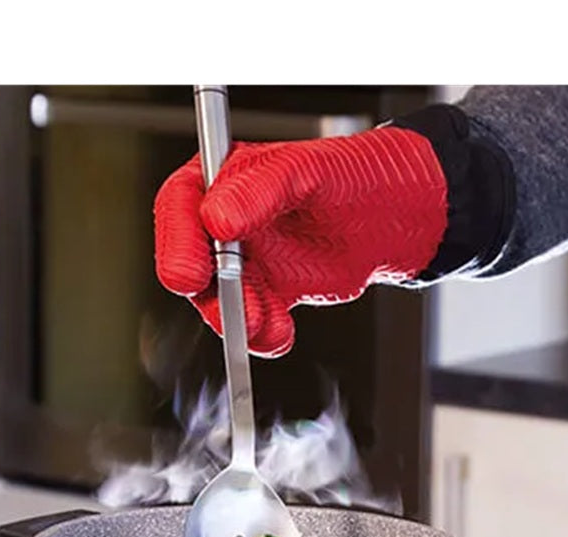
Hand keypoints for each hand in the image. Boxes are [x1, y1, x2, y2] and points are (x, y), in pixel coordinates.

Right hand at [153, 127, 447, 356]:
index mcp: (221, 179)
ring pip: (219, 302)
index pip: (179, 207)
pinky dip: (264, 336)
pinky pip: (253, 324)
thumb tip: (216, 219)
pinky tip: (281, 333)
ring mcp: (245, 262)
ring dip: (238, 321)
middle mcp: (224, 224)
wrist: (391, 215)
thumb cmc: (351, 175)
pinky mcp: (269, 294)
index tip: (191, 274)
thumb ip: (261, 190)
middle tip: (231, 310)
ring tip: (267, 322)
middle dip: (209, 294)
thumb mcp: (308, 169)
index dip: (176, 243)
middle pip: (190, 264)